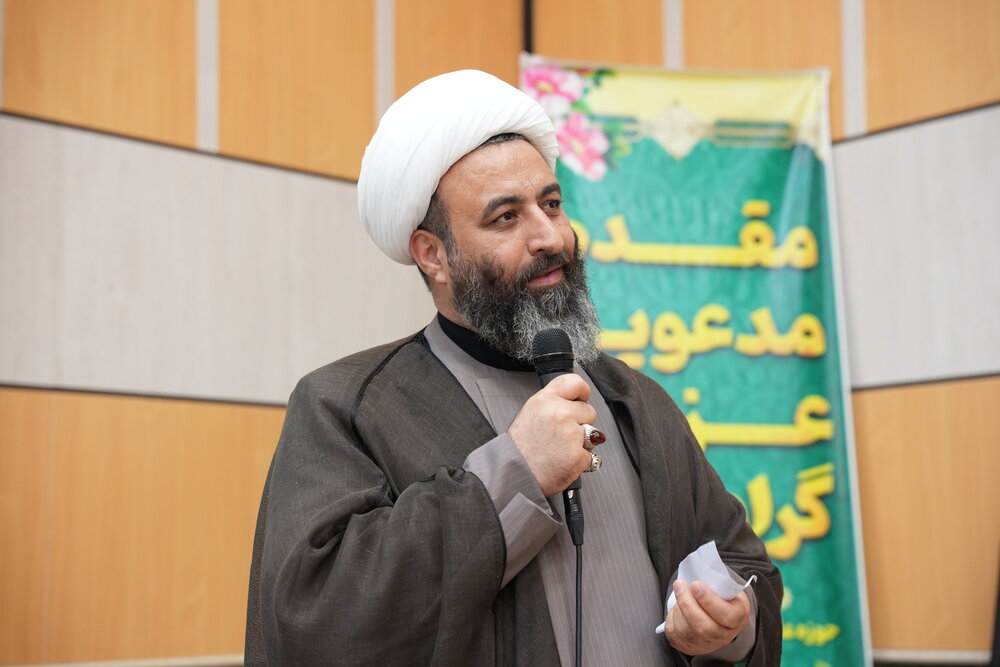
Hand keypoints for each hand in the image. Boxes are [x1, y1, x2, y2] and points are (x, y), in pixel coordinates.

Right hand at [508, 374, 595, 495]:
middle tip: (562, 434)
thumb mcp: (530, 412)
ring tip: (560, 449)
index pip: (575, 383)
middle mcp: (559, 413)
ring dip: (582, 443)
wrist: (514, 475)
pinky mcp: (578, 456)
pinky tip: (563, 461)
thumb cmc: (520, 448)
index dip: (582, 393)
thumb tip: (573, 401)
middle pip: (589, 411)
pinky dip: (580, 461)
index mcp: (545, 400)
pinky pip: (590, 456)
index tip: (580, 400)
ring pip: (592, 434)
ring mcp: (570, 435)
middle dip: (581, 423)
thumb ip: (553, 403)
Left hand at [664, 580, 749, 655]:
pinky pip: (674, 634)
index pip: (725, 615)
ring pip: (685, 630)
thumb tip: (699, 574)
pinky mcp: (689, 647)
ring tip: (680, 593)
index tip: (695, 585)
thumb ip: (718, 585)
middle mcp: (723, 636)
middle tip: (679, 584)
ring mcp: (706, 644)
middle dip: (687, 603)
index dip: (708, 600)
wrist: (720, 620)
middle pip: (703, 627)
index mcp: (737, 618)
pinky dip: (671, 617)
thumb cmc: (723, 600)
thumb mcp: (729, 590)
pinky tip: (677, 608)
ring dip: (677, 608)